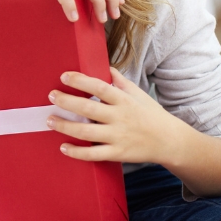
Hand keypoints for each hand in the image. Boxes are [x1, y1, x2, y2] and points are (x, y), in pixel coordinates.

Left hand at [47, 68, 181, 163]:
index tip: (64, 76)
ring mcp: (118, 137)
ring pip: (87, 132)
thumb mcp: (138, 93)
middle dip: (67, 101)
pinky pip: (94, 154)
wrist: (170, 141)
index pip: (99, 87)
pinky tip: (63, 147)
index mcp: (123, 100)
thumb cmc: (151, 114)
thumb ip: (120, 80)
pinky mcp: (118, 154)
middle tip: (51, 96)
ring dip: (65, 126)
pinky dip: (77, 152)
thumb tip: (106, 66)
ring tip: (50, 120)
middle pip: (88, 109)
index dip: (81, 81)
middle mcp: (120, 117)